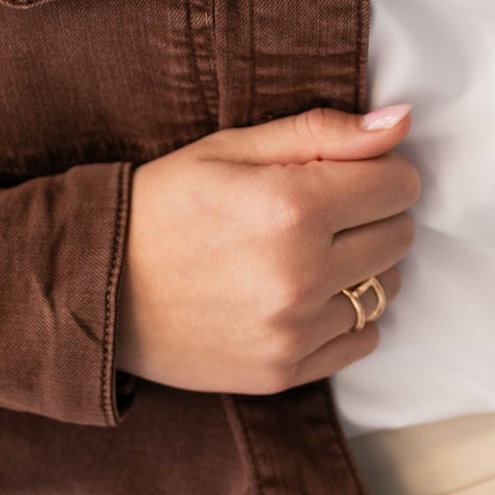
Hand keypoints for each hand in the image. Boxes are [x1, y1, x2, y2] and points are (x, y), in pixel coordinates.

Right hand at [116, 103, 418, 394]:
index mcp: (292, 207)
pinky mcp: (284, 373)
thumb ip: (324, 133)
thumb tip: (401, 122)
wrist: (93, 286)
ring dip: (361, 267)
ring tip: (305, 254)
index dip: (377, 170)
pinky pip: (361, 339)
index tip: (343, 173)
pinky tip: (299, 297)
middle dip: (371, 215)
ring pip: (385, 289)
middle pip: (399, 236)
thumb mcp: (231, 148)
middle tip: (319, 212)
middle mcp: (301, 276)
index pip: (400, 184)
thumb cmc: (161, 205)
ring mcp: (293, 332)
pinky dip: (343, 316)